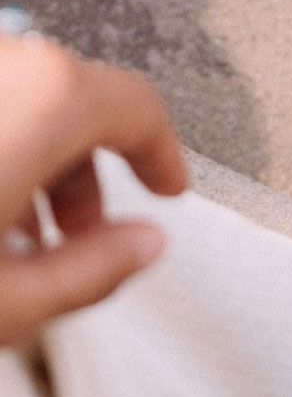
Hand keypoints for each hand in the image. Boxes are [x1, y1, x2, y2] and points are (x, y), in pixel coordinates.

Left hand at [0, 37, 188, 346]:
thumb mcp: (12, 300)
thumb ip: (96, 270)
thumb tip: (141, 248)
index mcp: (40, 102)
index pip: (137, 107)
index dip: (165, 155)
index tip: (170, 185)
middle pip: (72, 101)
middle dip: (89, 171)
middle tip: (91, 234)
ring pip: (20, 95)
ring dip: (37, 156)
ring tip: (22, 232)